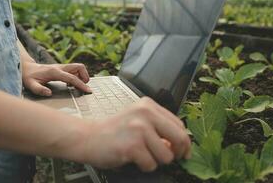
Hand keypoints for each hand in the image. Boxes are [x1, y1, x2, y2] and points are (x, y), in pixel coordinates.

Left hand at [22, 62, 90, 95]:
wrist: (27, 68)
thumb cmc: (29, 77)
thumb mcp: (30, 85)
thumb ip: (39, 89)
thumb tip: (49, 93)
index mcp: (55, 72)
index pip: (72, 77)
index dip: (81, 84)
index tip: (88, 90)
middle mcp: (60, 67)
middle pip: (79, 67)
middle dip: (85, 76)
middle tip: (83, 86)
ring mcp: (62, 67)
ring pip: (78, 67)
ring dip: (82, 76)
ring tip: (76, 86)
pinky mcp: (62, 68)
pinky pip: (75, 70)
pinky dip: (77, 76)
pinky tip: (70, 84)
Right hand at [74, 97, 190, 171]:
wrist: (88, 137)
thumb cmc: (114, 131)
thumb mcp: (138, 119)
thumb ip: (159, 126)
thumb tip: (180, 144)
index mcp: (149, 105)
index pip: (179, 124)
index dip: (184, 141)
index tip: (183, 151)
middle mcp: (146, 114)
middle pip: (179, 138)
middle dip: (178, 152)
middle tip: (173, 158)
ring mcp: (139, 129)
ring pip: (166, 156)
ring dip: (156, 160)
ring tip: (142, 154)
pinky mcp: (132, 146)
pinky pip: (151, 165)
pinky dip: (144, 166)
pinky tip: (132, 158)